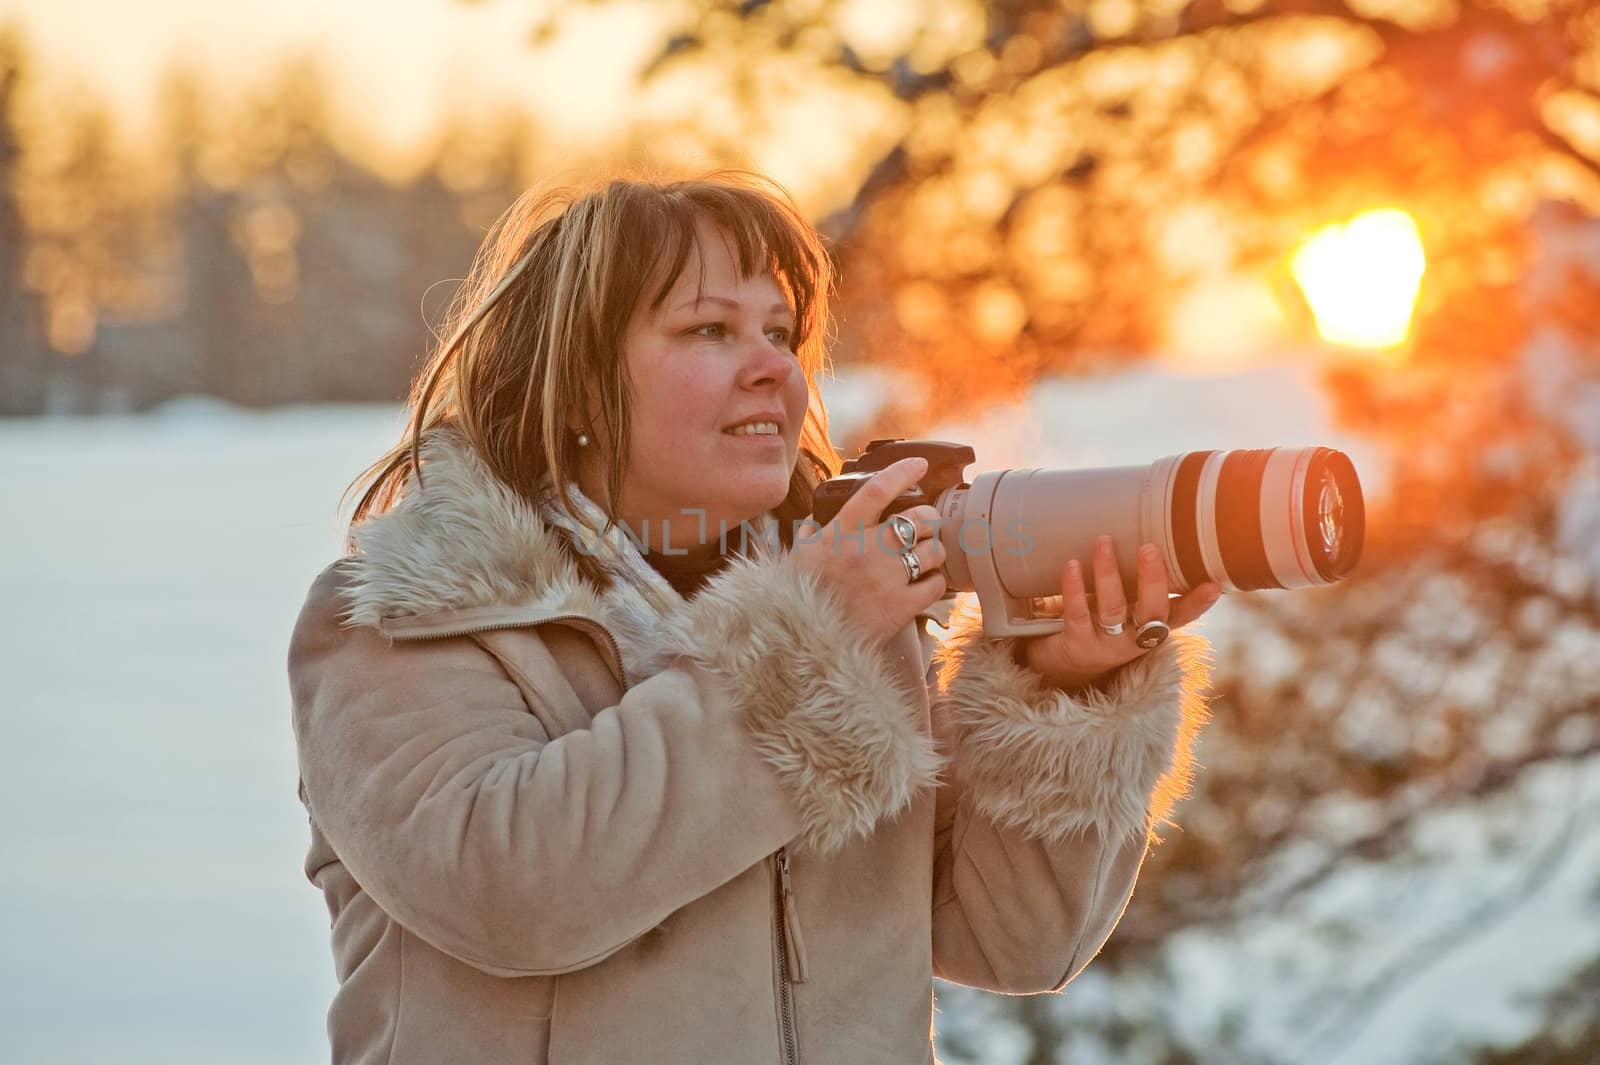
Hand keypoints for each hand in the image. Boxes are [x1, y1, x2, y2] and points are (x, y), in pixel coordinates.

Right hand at [793, 457, 947, 645]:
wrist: (802, 642)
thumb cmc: (796, 598)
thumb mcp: (797, 558)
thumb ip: (810, 536)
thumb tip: (814, 522)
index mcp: (842, 532)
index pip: (879, 490)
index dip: (904, 472)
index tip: (920, 466)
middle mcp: (868, 550)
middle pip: (919, 517)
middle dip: (929, 518)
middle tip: (926, 525)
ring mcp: (887, 578)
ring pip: (934, 550)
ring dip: (934, 551)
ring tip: (926, 557)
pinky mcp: (901, 608)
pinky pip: (936, 585)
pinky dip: (935, 583)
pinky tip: (925, 584)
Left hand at [1015, 534, 1221, 692]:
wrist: (1064, 665)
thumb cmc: (1102, 624)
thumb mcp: (1127, 607)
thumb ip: (1140, 583)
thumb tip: (1155, 531)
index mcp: (1152, 628)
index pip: (1182, 616)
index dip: (1198, 603)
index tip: (1215, 585)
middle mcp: (1134, 640)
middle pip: (1151, 612)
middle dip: (1152, 581)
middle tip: (1149, 547)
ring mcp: (1105, 645)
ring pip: (1112, 609)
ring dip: (1108, 573)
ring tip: (1103, 541)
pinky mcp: (1076, 644)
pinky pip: (1077, 614)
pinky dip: (1075, 588)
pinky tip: (1072, 565)